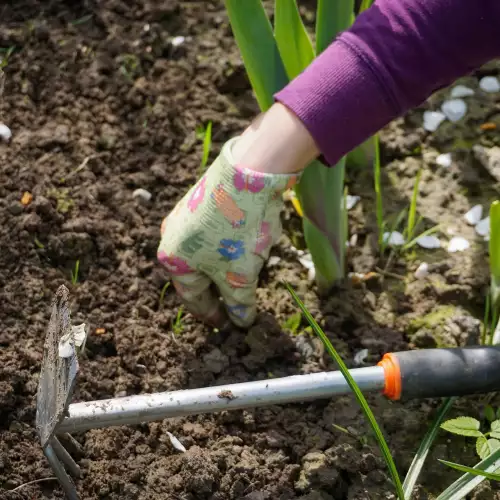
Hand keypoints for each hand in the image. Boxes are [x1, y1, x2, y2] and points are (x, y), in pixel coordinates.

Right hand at [158, 136, 299, 327]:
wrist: (250, 172)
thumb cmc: (238, 231)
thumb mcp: (240, 276)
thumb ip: (239, 303)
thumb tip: (242, 321)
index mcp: (173, 260)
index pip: (193, 299)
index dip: (213, 315)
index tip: (227, 326)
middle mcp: (172, 237)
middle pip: (199, 275)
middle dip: (221, 289)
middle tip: (239, 303)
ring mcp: (185, 216)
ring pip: (208, 253)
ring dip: (228, 266)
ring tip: (250, 270)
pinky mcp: (202, 201)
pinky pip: (215, 234)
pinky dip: (231, 246)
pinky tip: (250, 243)